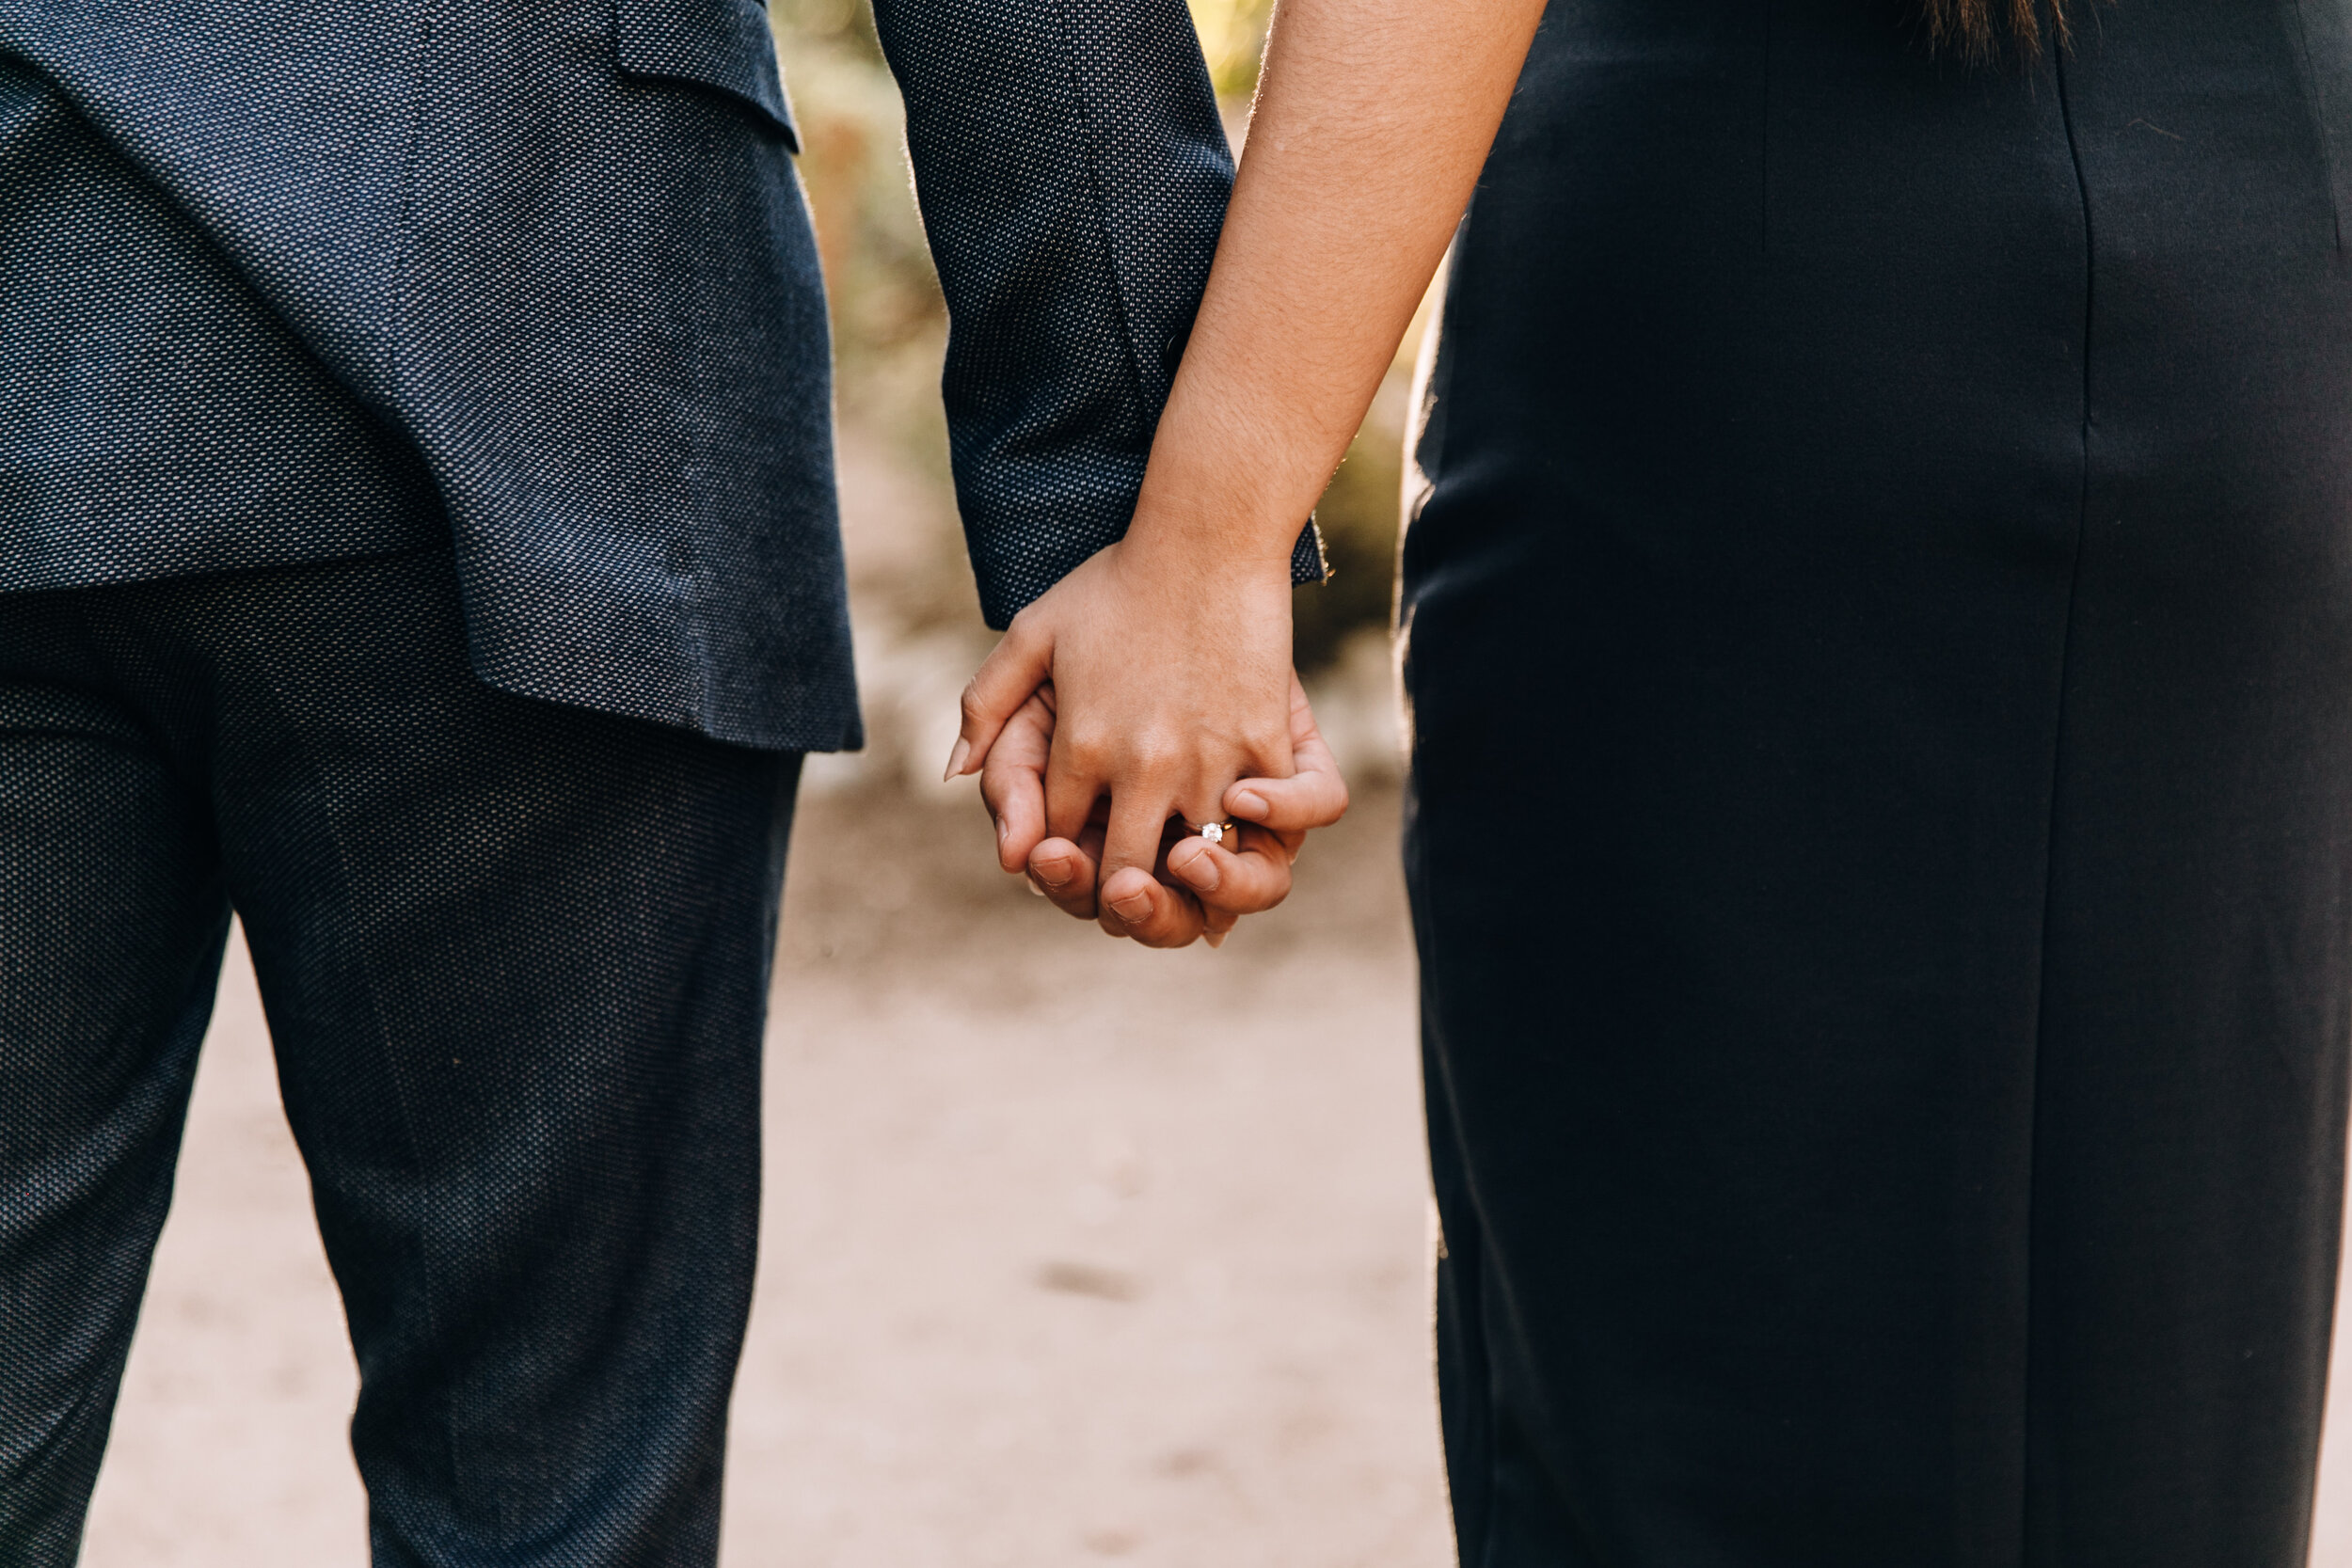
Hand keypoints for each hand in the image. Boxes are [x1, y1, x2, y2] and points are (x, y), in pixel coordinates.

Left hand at [948, 532, 1306, 937]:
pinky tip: (1241, 823)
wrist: (1204, 533)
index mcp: (1079, 746)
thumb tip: (954, 776)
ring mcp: (1208, 757)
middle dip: (1119, 894)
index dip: (1063, 861)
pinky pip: (1278, 820)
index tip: (1075, 852)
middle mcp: (1141, 764)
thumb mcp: (1033, 631)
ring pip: (1198, 864)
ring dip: (1192, 880)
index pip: (1059, 842)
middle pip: (1124, 873)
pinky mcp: (1265, 741)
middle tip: (1126, 885)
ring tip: (1184, 865)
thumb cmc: (1116, 580)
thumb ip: (985, 703)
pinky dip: (1262, 835)